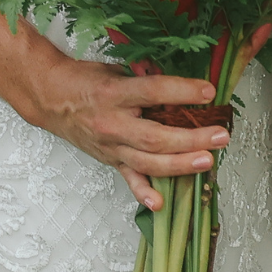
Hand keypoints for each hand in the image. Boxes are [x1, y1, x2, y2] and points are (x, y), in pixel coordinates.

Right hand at [18, 59, 229, 207]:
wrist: (51, 98)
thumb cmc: (86, 80)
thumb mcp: (116, 69)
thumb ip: (146, 77)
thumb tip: (180, 83)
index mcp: (115, 93)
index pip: (154, 92)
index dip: (182, 92)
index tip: (208, 92)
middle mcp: (113, 123)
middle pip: (156, 136)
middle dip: (191, 138)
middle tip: (220, 135)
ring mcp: (111, 146)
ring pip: (148, 162)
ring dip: (180, 164)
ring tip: (208, 160)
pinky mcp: (110, 160)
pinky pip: (129, 179)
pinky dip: (145, 192)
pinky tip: (161, 202)